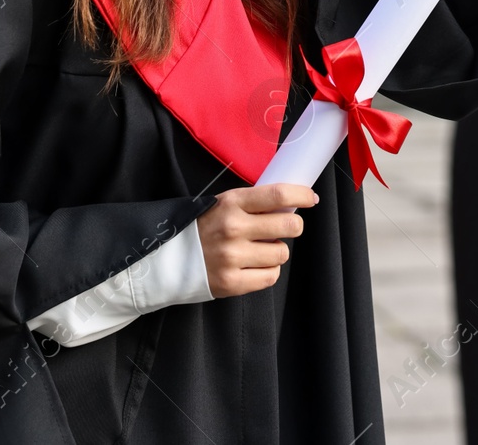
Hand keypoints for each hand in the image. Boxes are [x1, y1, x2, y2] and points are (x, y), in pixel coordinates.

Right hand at [196, 183, 316, 297]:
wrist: (165, 259)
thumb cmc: (201, 228)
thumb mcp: (222, 204)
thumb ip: (253, 203)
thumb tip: (290, 202)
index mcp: (231, 203)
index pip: (278, 195)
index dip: (302, 195)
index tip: (311, 198)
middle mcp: (233, 229)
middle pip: (289, 226)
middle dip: (293, 226)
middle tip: (285, 227)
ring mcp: (232, 257)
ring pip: (282, 253)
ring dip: (277, 251)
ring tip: (260, 249)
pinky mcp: (231, 282)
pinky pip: (271, 276)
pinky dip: (268, 271)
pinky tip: (255, 265)